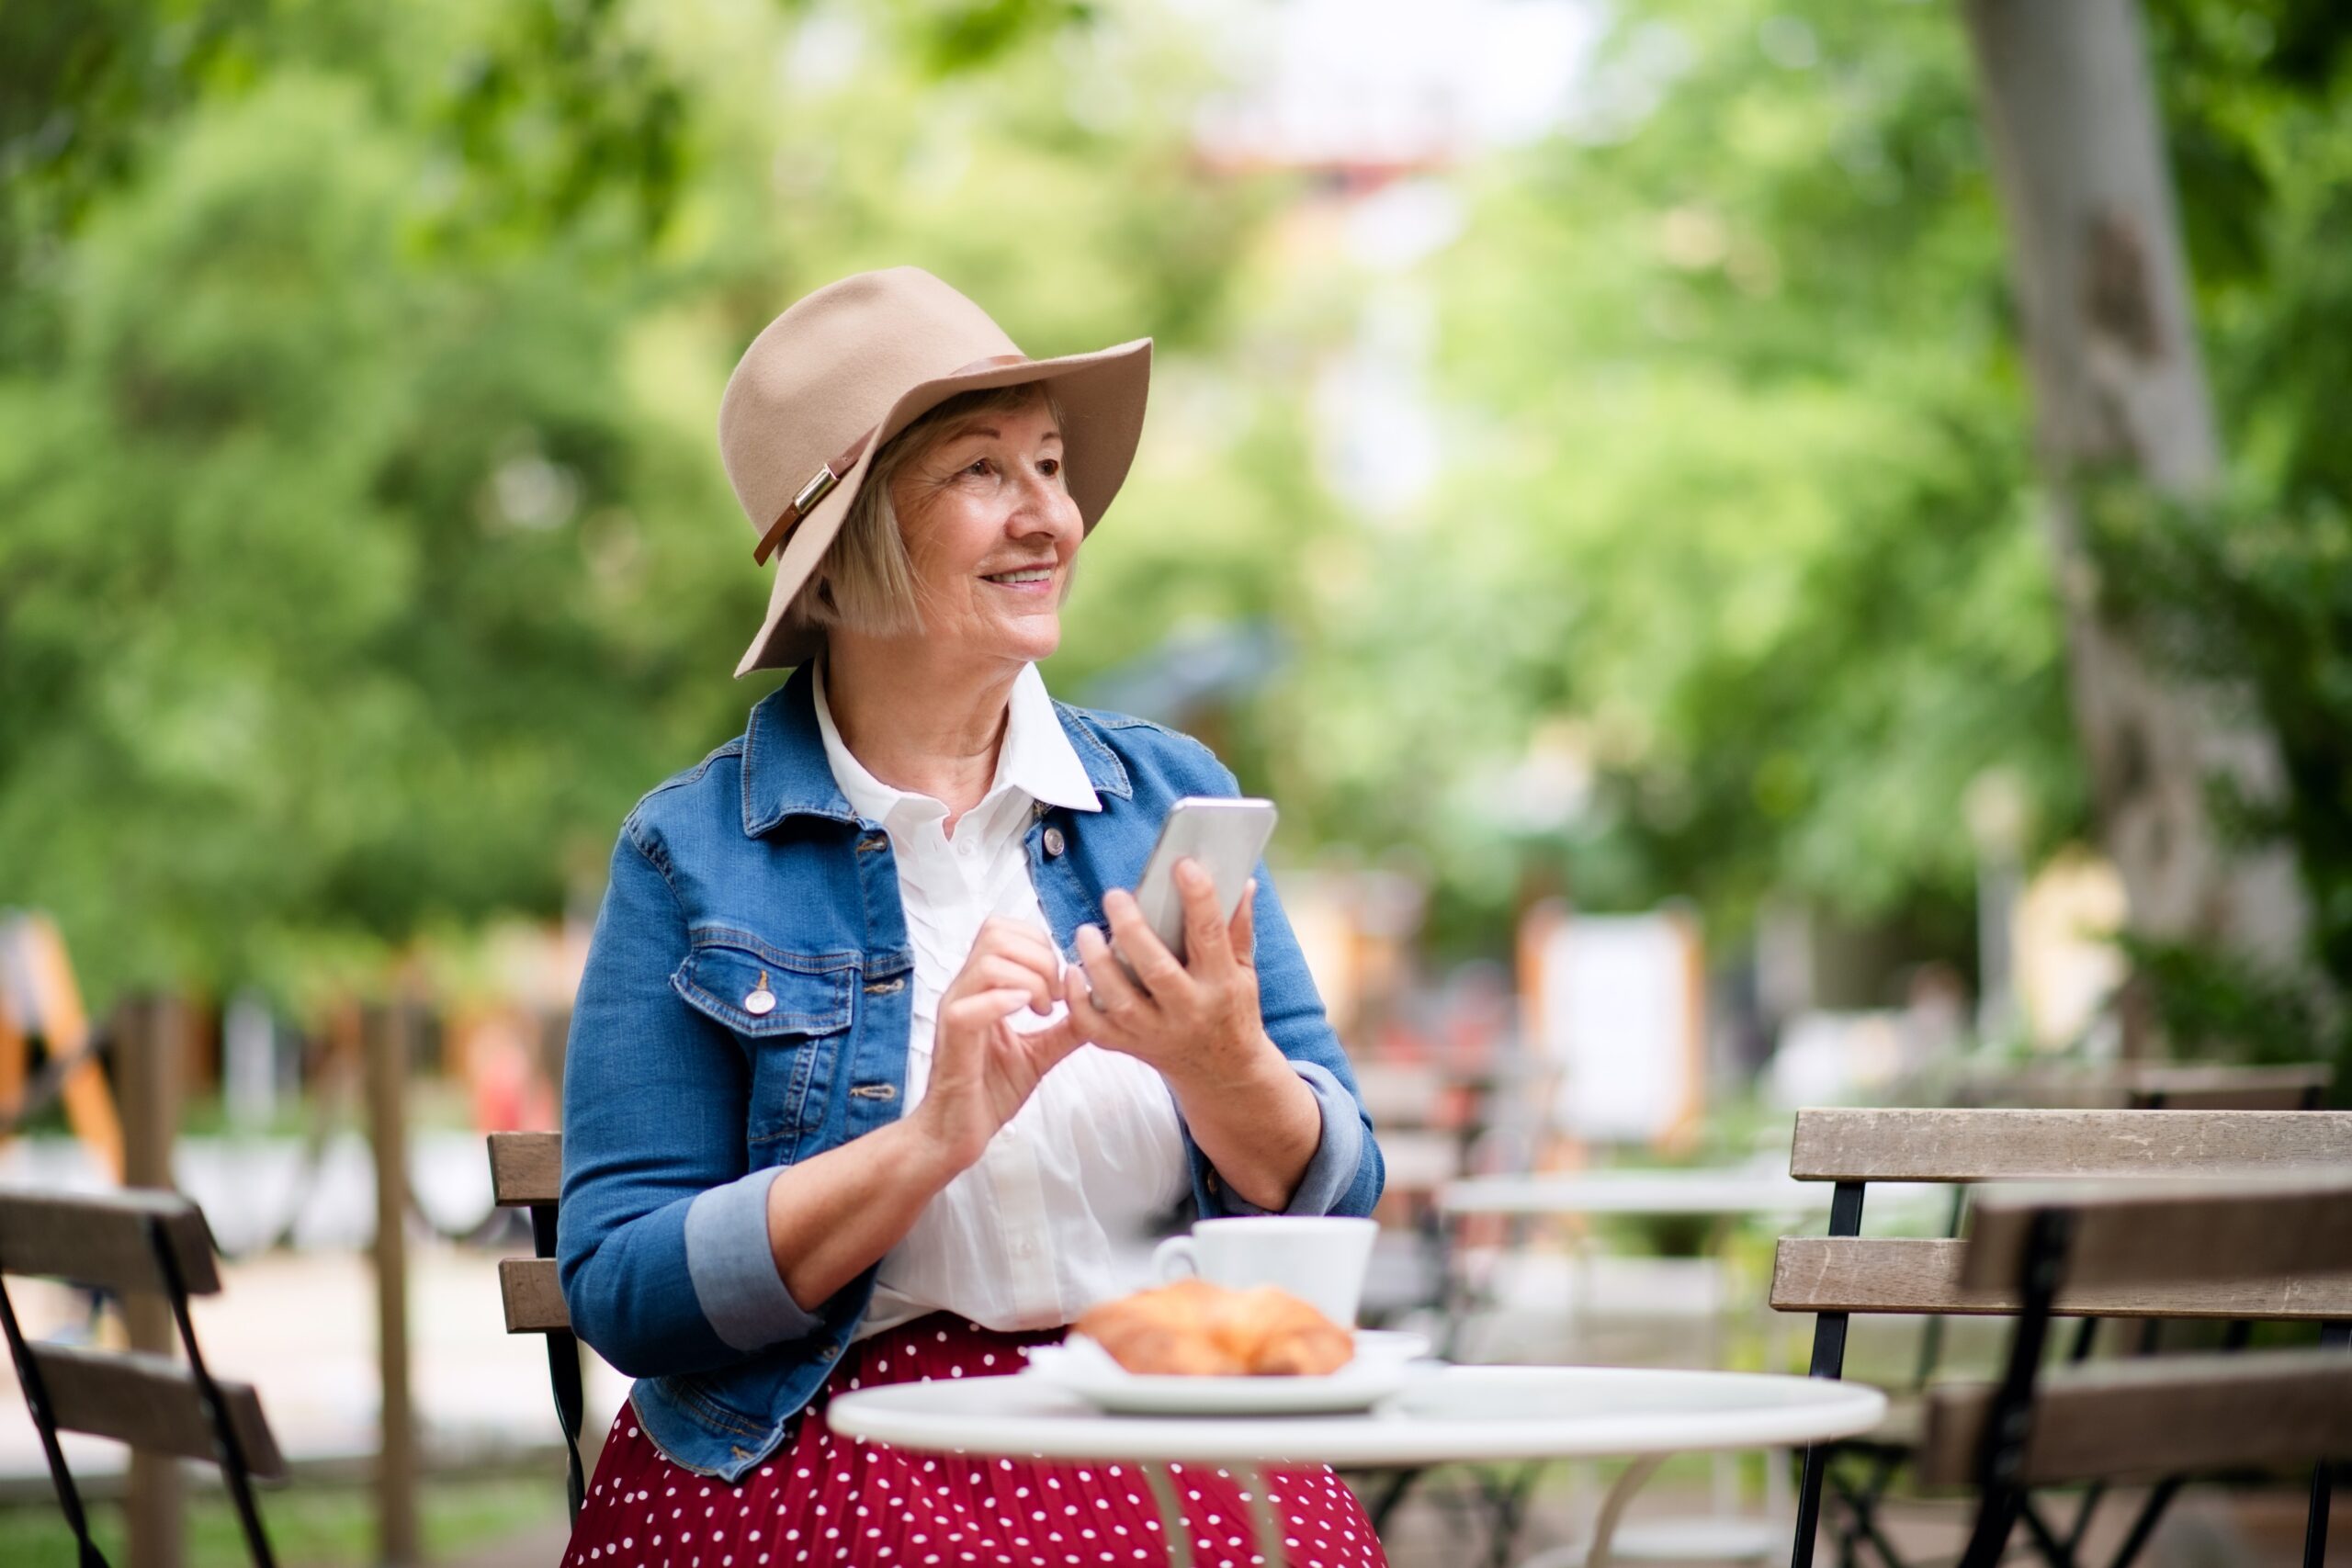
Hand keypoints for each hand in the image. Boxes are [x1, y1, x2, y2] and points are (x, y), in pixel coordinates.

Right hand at [914, 917, 1083, 1170]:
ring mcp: (955, 1012)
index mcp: (982, 988)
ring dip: (1029, 981)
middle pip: (996, 934)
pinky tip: (1026, 1015)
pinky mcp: (952, 1040)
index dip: (1039, 944)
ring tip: (1044, 1013)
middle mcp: (965, 991)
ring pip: (988, 963)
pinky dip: (1004, 1002)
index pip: (1002, 929)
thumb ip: (1065, 1028)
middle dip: (1039, 958)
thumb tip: (1098, 1004)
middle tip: (1056, 998)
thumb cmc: (988, 1092)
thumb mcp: (1039, 1053)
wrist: (955, 1135)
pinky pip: (969, 1006)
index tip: (1060, 982)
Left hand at [1066, 859, 1277, 1093]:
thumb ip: (1239, 928)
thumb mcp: (1246, 973)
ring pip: (1120, 999)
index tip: (1183, 866)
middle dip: (1132, 930)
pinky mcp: (1131, 1046)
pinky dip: (1078, 1001)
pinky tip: (1072, 971)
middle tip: (1115, 897)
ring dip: (1097, 963)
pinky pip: (1096, 1028)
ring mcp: (1157, 1032)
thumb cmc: (1232, 1013)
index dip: (1198, 898)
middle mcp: (1188, 1010)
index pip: (1210, 936)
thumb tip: (1243, 882)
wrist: (1222, 1073)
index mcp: (1221, 984)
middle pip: (1156, 969)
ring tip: (1085, 932)